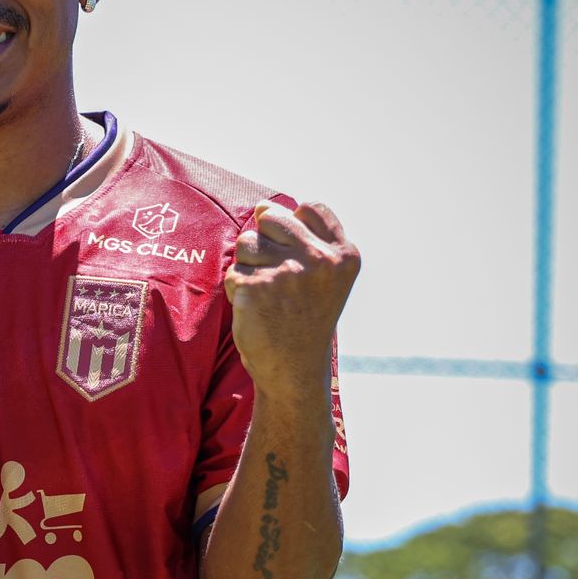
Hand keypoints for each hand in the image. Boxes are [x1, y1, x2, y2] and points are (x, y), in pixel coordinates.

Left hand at [224, 200, 359, 397]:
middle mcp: (319, 259)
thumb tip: (263, 208)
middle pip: (272, 219)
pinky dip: (237, 291)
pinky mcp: (255, 287)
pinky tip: (256, 311)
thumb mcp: (324, 278)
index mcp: (343, 255)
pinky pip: (233, 273)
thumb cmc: (305, 321)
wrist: (293, 371)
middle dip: (265, 244)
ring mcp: (287, 272)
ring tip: (268, 297)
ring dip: (249, 268)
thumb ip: (303, 238)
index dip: (293, 226)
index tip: (296, 256)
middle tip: (279, 282)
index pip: (311, 208)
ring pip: (247, 243)